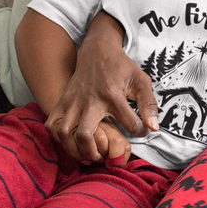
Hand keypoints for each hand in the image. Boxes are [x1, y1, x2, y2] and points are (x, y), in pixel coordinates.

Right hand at [46, 16, 158, 163]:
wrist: (97, 52)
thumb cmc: (121, 68)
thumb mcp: (141, 81)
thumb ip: (149, 104)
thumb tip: (153, 127)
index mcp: (113, 95)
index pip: (130, 124)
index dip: (140, 132)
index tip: (142, 131)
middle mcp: (90, 101)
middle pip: (84, 135)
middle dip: (94, 152)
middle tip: (104, 155)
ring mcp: (73, 102)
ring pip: (64, 133)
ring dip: (74, 149)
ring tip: (88, 153)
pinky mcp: (62, 102)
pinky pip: (52, 125)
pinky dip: (59, 138)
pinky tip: (72, 141)